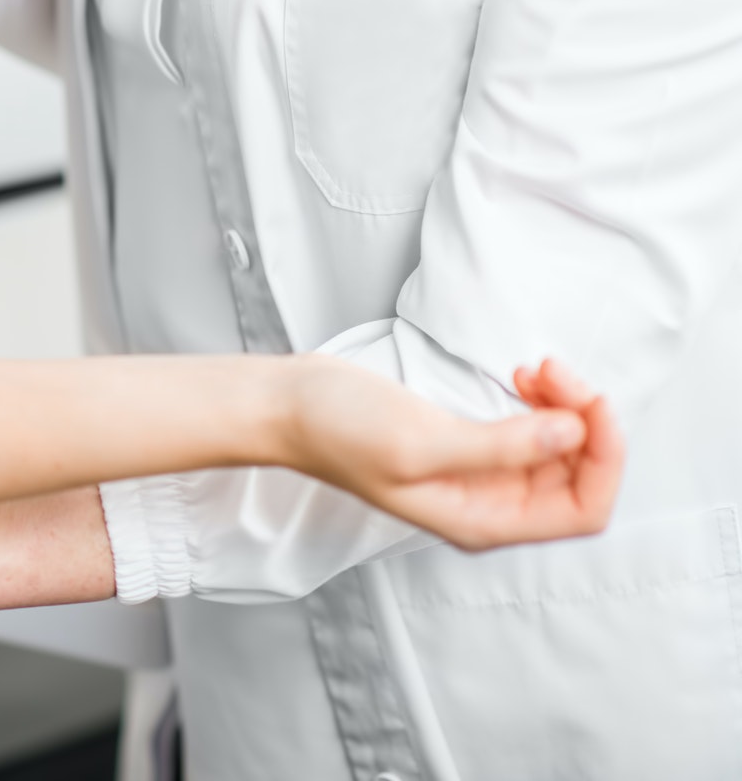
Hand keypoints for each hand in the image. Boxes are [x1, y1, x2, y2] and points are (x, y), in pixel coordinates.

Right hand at [286, 357, 623, 550]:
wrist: (286, 405)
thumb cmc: (337, 429)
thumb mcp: (420, 441)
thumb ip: (501, 447)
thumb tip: (573, 435)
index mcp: (481, 521)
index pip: (583, 509)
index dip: (602, 458)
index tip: (589, 404)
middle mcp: (488, 505)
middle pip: (579, 477)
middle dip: (582, 421)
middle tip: (551, 370)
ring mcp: (479, 475)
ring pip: (560, 449)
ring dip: (563, 405)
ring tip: (534, 368)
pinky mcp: (468, 443)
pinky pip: (532, 430)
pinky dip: (541, 401)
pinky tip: (520, 377)